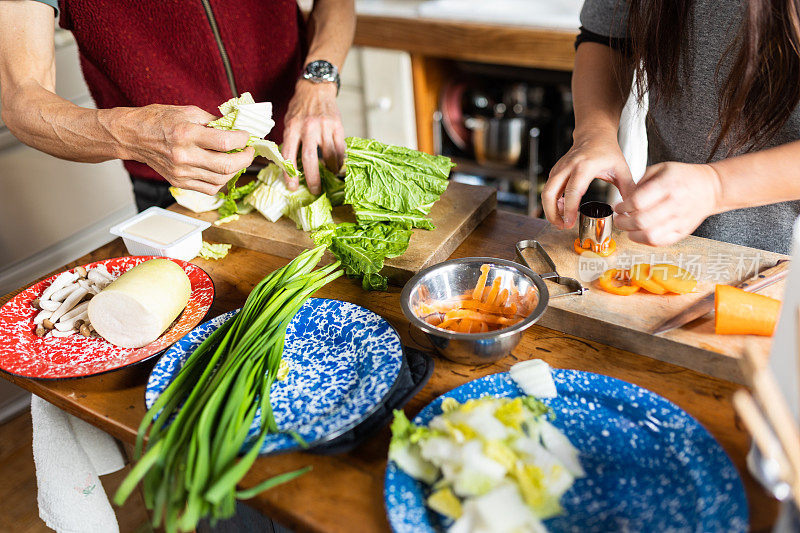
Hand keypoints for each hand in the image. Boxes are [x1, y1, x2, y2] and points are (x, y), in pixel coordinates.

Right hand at [113, 104, 254, 194]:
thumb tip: (236, 128)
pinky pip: (209, 188)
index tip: (246, 136)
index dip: (242, 139)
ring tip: (237, 159)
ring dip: (235, 170)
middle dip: (245, 158)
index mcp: (186, 134)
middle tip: (249, 151)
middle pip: (226, 165)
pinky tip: (223, 170)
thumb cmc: (159, 120)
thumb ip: (213, 121)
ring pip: (220, 180)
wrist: (133, 136)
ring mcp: (181, 172)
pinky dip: (221, 181)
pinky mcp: (179, 182)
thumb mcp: (188, 112)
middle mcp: (184, 156)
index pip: (225, 141)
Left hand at [281, 80, 344, 194]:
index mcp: (292, 127)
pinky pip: (340, 148)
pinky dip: (340, 160)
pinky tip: (338, 165)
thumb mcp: (288, 121)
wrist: (316, 88)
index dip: (290, 173)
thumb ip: (290, 141)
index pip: (289, 154)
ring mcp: (324, 126)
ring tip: (329, 176)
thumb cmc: (300, 107)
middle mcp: (308, 127)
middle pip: (310, 158)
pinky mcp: (337, 125)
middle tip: (315, 190)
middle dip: (312, 178)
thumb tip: (289, 165)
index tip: (292, 186)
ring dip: (330, 170)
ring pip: (329, 155)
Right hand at [542, 128, 634, 228]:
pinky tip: (561, 210)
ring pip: (546, 192)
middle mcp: (568, 167)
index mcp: (585, 166)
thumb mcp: (621, 168)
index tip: (570, 222)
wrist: (594, 134)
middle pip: (550, 192)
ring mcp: (559, 168)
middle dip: (552, 213)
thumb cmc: (607, 150)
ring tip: (561, 222)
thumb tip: (632, 208)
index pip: (572, 190)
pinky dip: (551, 202)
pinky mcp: (555, 172)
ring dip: (549, 209)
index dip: (569, 209)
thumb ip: (628, 189)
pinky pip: (548, 189)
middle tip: (561, 226)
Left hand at [614, 162, 722, 245]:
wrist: (711, 188)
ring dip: (632, 234)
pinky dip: (644, 240)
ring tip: (627, 228)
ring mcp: (680, 220)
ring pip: (649, 235)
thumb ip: (641, 182)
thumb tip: (624, 198)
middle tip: (619, 218)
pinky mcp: (682, 231)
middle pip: (641, 220)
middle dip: (623, 222)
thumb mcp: (661, 168)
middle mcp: (675, 204)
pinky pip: (660, 242)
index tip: (618, 206)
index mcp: (668, 185)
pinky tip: (639, 233)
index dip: (622, 206)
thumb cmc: (684, 177)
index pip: (638, 202)